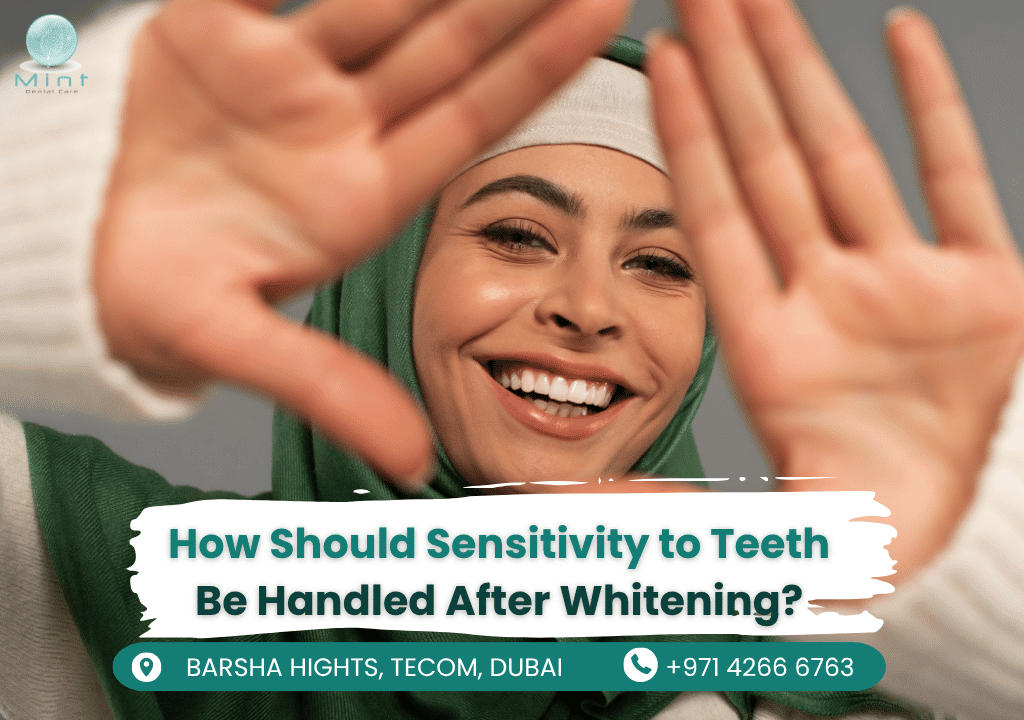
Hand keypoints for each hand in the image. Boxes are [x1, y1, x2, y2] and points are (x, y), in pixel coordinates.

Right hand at [93, 0, 627, 487]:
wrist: (76, 255)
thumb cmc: (154, 301)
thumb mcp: (235, 342)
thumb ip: (323, 387)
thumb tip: (415, 462)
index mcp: (362, 193)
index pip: (471, 118)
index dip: (538, 65)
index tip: (602, 14)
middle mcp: (343, 128)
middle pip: (447, 46)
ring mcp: (291, 78)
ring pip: (383, 1)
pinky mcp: (224, 32)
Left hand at [647, 0, 1023, 578]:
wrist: (941, 545)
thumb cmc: (851, 539)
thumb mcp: (749, 529)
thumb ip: (672, 516)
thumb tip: (588, 506)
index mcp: (766, 347)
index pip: (716, 215)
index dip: (688, 135)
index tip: (661, 58)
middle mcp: (827, 299)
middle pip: (769, 163)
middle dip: (736, 74)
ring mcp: (905, 288)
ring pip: (845, 155)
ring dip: (806, 73)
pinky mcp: (986, 292)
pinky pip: (958, 182)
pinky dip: (935, 108)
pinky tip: (901, 34)